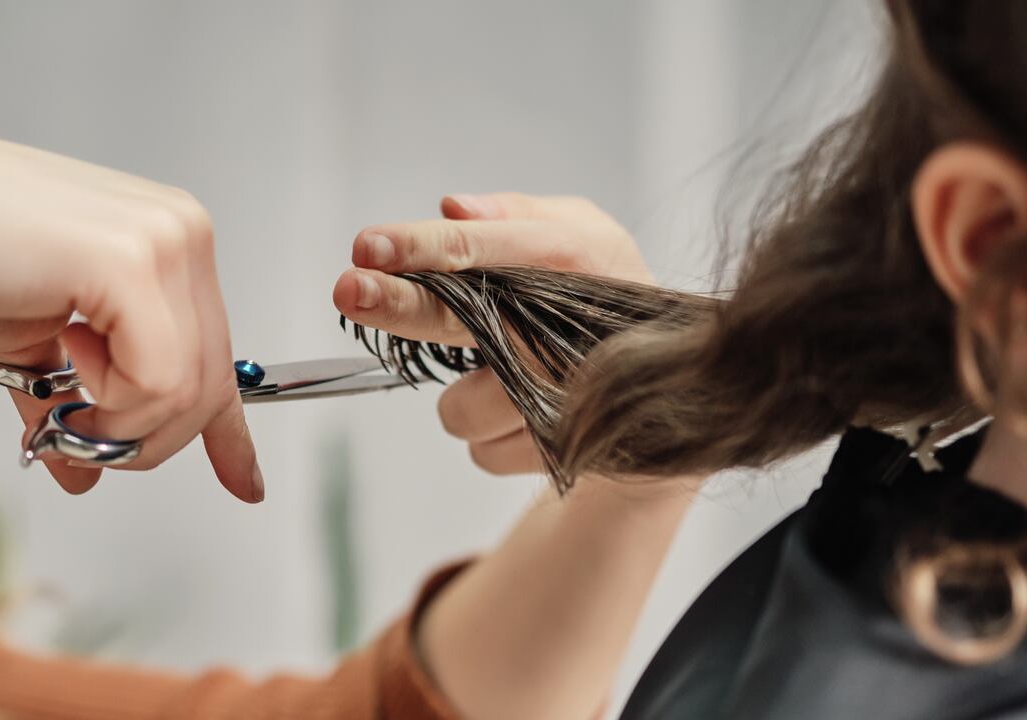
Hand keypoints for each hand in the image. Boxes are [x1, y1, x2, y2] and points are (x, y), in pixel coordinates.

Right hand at [0, 111, 260, 500]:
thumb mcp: (35, 343)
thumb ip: (75, 401)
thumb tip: (85, 474)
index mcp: (171, 242)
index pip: (220, 354)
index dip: (230, 431)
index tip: (244, 483)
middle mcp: (183, 232)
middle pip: (209, 385)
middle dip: (143, 437)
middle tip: (75, 435)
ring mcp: (165, 240)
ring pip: (187, 391)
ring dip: (115, 423)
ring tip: (57, 388)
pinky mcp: (132, 261)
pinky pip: (158, 380)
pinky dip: (108, 402)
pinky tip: (60, 351)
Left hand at [333, 192, 651, 474]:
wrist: (677, 396)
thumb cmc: (606, 294)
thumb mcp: (580, 233)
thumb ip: (516, 216)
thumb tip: (451, 207)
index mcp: (571, 257)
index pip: (479, 247)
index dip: (419, 246)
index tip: (366, 245)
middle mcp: (566, 328)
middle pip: (461, 318)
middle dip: (399, 305)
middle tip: (349, 290)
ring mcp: (568, 397)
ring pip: (460, 409)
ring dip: (464, 399)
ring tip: (506, 383)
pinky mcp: (564, 453)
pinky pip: (484, 452)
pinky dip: (491, 437)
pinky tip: (526, 416)